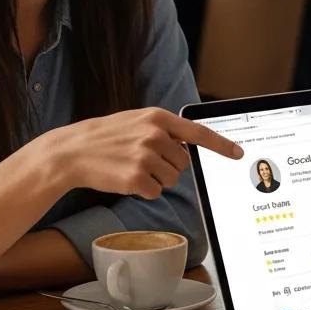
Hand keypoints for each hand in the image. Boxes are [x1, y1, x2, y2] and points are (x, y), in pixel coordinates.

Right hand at [44, 108, 242, 199]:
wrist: (72, 151)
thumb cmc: (107, 137)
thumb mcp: (137, 121)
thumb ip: (164, 129)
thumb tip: (189, 145)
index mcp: (158, 118)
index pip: (198, 132)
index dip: (221, 144)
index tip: (238, 153)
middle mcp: (155, 134)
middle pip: (183, 163)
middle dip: (168, 166)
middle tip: (144, 161)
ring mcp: (145, 156)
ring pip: (171, 179)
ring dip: (156, 179)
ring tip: (132, 167)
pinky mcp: (136, 177)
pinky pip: (155, 192)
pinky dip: (143, 190)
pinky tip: (125, 179)